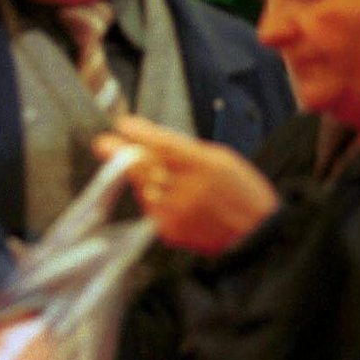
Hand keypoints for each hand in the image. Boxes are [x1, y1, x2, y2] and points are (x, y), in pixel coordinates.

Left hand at [93, 116, 278, 255]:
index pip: (163, 144)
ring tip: (156, 176)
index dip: (139, 133)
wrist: (256, 235)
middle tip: (104, 143)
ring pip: (143, 187)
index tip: (122, 124)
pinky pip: (150, 208)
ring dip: (140, 178)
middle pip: (142, 166)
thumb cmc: (243, 194)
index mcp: (205, 165)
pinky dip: (153, 199)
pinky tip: (169, 197)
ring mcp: (176, 211)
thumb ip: (187, 151)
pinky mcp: (169, 230)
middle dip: (119, 153)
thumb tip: (154, 141)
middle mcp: (187, 188)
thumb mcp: (223, 160)